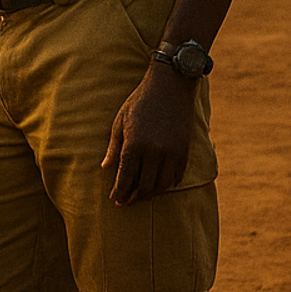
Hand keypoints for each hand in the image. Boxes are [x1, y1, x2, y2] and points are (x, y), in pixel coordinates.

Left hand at [102, 66, 197, 205]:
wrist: (170, 88)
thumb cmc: (139, 103)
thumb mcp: (120, 122)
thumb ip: (114, 147)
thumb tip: (106, 168)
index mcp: (135, 144)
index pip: (126, 177)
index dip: (120, 191)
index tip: (114, 200)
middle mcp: (155, 152)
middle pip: (145, 185)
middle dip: (134, 197)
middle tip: (126, 202)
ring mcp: (172, 152)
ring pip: (162, 184)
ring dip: (151, 194)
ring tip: (141, 196)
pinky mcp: (185, 151)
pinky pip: (177, 175)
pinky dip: (168, 184)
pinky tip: (160, 186)